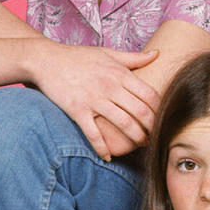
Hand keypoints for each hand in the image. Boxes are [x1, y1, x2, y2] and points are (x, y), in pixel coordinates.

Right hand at [26, 41, 160, 159]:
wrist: (46, 59)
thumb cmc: (78, 56)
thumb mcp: (108, 53)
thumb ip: (134, 57)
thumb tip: (157, 55)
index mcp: (120, 73)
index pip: (150, 95)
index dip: (161, 110)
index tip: (164, 118)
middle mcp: (110, 87)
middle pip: (141, 112)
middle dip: (152, 128)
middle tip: (157, 137)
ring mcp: (94, 99)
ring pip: (123, 124)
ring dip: (135, 139)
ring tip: (141, 146)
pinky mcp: (77, 110)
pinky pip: (93, 134)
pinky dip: (102, 148)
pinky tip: (108, 157)